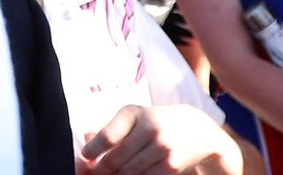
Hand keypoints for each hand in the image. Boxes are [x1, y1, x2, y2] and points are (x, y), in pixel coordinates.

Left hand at [78, 105, 233, 174]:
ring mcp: (162, 149)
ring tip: (112, 173)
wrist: (197, 130)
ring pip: (128, 173)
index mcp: (134, 114)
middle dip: (101, 170)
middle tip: (94, 172)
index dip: (92, 151)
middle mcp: (149, 129)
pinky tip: (131, 174)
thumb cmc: (155, 122)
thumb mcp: (133, 117)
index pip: (106, 137)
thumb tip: (86, 141)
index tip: (85, 156)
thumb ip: (108, 129)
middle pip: (115, 160)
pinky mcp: (171, 166)